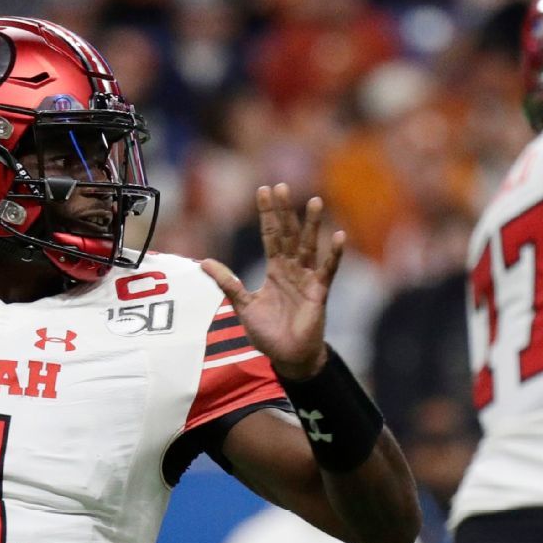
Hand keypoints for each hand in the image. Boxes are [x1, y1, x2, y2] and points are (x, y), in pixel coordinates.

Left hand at [200, 183, 344, 379]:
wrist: (287, 356)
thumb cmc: (268, 332)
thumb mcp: (242, 304)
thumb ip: (226, 282)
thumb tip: (203, 262)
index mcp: (274, 269)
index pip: (270, 234)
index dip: (267, 214)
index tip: (264, 190)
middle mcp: (292, 269)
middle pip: (288, 234)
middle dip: (284, 211)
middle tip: (281, 186)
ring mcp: (307, 278)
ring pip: (309, 245)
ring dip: (311, 224)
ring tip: (314, 201)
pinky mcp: (319, 292)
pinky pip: (328, 269)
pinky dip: (334, 253)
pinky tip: (339, 235)